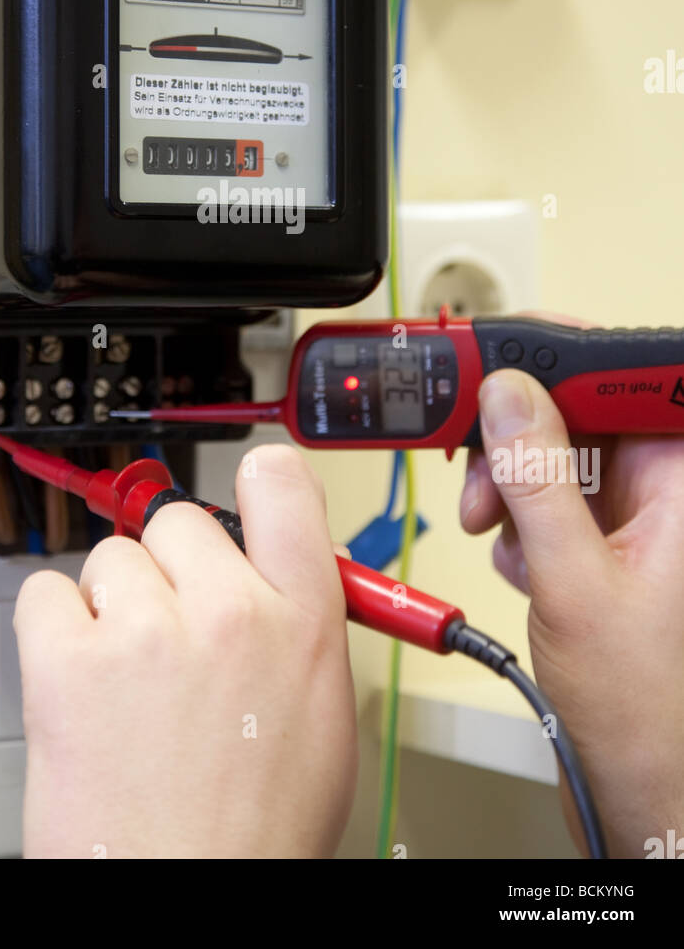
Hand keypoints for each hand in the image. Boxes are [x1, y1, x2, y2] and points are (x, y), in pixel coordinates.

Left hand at [14, 444, 357, 858]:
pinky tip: (79, 679)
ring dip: (112, 606)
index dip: (255, 480)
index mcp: (303, 621)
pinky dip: (52, 629)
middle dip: (170, 571)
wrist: (191, 901)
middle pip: (178, 522)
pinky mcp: (69, 662)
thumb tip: (272, 580)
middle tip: (170, 637)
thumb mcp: (322, 717)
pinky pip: (44, 593)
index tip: (243, 489)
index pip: (281, 486)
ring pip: (111, 559)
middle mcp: (229, 610)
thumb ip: (298, 629)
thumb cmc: (255, 836)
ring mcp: (146, 631)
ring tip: (126, 680)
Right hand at [460, 360, 683, 857]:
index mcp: (682, 481)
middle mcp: (666, 491)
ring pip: (559, 454)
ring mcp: (638, 519)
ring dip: (511, 484)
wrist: (640, 786)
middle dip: (521, 435)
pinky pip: (552, 499)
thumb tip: (508, 395)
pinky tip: (519, 561)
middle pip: (582, 408)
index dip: (564, 355)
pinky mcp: (607, 544)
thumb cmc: (645, 709)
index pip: (628, 376)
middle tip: (479, 464)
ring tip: (495, 529)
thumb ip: (538, 480)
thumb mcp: (574, 582)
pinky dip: (519, 522)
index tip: (501, 357)